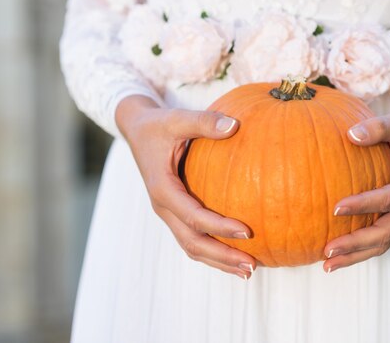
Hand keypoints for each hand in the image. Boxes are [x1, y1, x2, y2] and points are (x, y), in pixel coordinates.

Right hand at [116, 95, 255, 279]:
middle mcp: (164, 206)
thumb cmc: (158, 124)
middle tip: (252, 265)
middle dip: (222, 257)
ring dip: (219, 261)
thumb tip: (235, 125)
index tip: (247, 232)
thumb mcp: (177, 118)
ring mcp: (168, 212)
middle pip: (192, 242)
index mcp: (162, 189)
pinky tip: (237, 253)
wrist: (137, 130)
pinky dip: (214, 250)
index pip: (193, 216)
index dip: (219, 226)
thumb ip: (204, 122)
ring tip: (248, 270)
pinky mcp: (174, 212)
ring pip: (191, 246)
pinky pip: (193, 237)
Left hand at [323, 104, 389, 272]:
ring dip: (356, 255)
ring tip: (327, 265)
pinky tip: (335, 256)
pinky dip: (359, 250)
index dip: (364, 205)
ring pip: (383, 243)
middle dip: (357, 243)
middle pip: (387, 232)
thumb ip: (379, 127)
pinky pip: (380, 239)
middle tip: (327, 250)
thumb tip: (351, 134)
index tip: (335, 208)